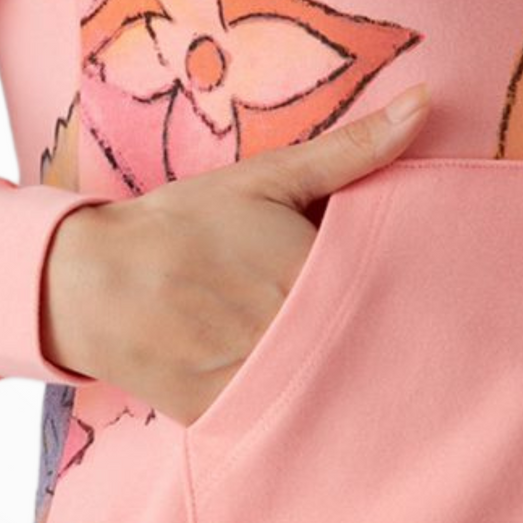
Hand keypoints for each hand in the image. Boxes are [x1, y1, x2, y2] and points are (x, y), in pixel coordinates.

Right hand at [37, 82, 433, 420]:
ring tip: (360, 361)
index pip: (396, 288)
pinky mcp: (229, 419)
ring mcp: (258, 382)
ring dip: (349, 372)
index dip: (416, 287)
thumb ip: (352, 149)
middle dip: (386, 330)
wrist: (90, 284)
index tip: (432, 285)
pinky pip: (288, 421)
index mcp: (310, 273)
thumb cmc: (183, 225)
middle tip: (407, 327)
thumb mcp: (266, 177)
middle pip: (369, 339)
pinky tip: (310, 389)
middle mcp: (289, 333)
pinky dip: (303, 407)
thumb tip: (425, 101)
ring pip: (335, 385)